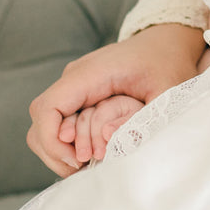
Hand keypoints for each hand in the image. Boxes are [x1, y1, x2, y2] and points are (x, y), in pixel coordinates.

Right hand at [27, 24, 205, 175]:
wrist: (168, 40)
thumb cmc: (168, 62)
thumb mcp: (167, 90)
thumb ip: (144, 117)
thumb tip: (112, 142)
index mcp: (91, 72)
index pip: (48, 108)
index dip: (53, 141)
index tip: (79, 160)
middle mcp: (75, 77)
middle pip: (40, 122)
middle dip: (56, 152)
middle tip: (85, 169)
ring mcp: (75, 85)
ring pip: (46, 125)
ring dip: (61, 150)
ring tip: (90, 165)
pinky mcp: (80, 93)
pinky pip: (61, 121)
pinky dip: (69, 143)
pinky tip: (92, 153)